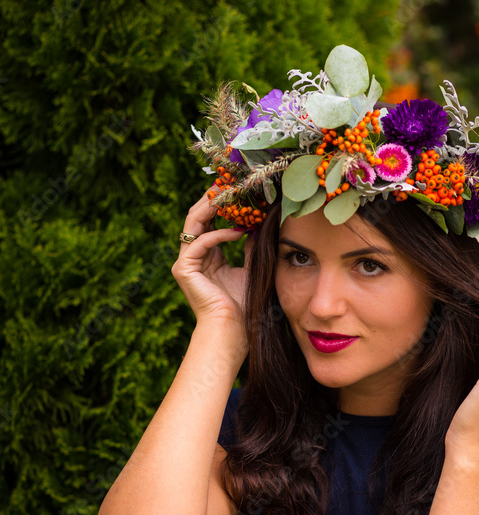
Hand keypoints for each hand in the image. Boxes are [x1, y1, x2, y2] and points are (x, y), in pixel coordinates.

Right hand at [171, 183, 254, 328]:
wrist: (233, 329)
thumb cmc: (243, 305)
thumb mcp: (251, 269)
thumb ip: (252, 248)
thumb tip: (258, 226)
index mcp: (207, 256)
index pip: (209, 222)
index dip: (222, 205)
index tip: (238, 191)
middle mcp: (193, 257)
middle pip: (197, 217)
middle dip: (213, 200)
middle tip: (230, 184)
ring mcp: (185, 262)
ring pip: (193, 224)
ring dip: (212, 209)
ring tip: (231, 197)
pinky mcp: (184, 269)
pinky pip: (200, 243)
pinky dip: (219, 235)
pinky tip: (239, 231)